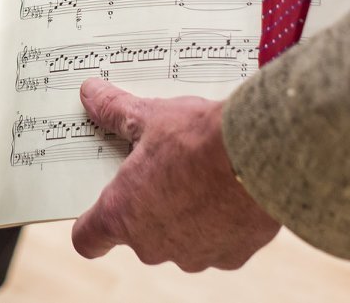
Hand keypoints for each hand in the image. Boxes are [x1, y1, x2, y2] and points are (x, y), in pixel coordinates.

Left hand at [72, 80, 280, 270]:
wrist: (261, 156)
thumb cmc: (198, 139)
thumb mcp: (151, 116)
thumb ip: (116, 110)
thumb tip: (91, 94)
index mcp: (123, 213)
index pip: (87, 239)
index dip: (89, 227)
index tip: (96, 214)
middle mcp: (154, 245)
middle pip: (138, 233)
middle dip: (148, 204)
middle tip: (161, 171)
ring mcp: (193, 255)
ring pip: (180, 239)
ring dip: (185, 215)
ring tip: (200, 176)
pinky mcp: (230, 256)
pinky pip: (218, 242)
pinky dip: (221, 222)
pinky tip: (230, 191)